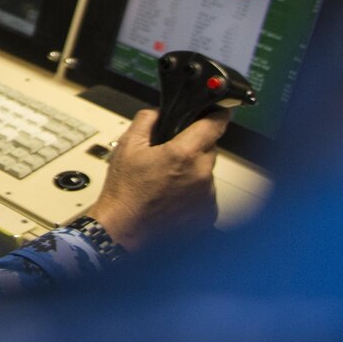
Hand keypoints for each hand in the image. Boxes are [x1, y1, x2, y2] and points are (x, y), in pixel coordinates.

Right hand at [83, 108, 226, 251]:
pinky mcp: (207, 214)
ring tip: (168, 182)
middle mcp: (201, 175)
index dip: (217, 115)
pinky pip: (206, 194)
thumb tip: (159, 113)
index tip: (219, 112)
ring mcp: (206, 197)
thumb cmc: (124, 192)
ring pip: (207, 173)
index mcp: (184, 154)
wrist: (124, 229)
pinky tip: (173, 198)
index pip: (214, 125)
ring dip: (194, 172)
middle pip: (209, 149)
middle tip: (171, 158)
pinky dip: (194, 193)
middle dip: (194, 148)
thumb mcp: (127, 146)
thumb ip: (146, 120)